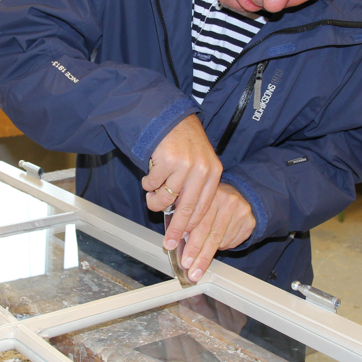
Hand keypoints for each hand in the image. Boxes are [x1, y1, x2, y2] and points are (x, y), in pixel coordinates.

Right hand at [142, 115, 222, 248]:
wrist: (170, 118)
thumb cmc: (183, 144)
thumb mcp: (199, 163)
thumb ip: (195, 188)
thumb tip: (184, 221)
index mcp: (213, 172)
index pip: (203, 208)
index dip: (191, 227)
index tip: (183, 240)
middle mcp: (201, 169)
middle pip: (186, 209)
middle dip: (175, 230)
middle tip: (168, 244)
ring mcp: (185, 165)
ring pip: (165, 198)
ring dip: (154, 201)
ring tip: (151, 197)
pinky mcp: (167, 160)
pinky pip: (152, 184)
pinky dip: (147, 184)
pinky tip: (150, 176)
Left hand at [180, 183, 254, 281]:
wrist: (240, 196)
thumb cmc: (214, 202)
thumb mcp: (200, 201)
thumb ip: (189, 216)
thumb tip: (174, 239)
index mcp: (210, 192)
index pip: (196, 217)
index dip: (184, 234)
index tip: (174, 248)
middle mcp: (227, 200)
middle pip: (209, 232)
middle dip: (196, 252)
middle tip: (188, 266)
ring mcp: (240, 211)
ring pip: (220, 240)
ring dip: (207, 255)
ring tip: (198, 265)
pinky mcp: (249, 222)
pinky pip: (231, 242)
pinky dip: (221, 248)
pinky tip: (217, 247)